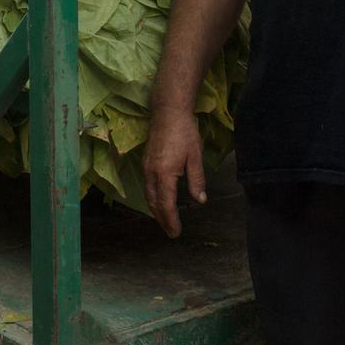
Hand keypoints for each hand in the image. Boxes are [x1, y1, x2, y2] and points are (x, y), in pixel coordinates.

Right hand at [142, 104, 207, 236]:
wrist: (168, 111)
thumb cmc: (185, 132)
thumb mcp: (195, 157)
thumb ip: (197, 180)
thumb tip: (200, 200)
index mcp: (165, 173)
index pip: (166, 204)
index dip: (171, 220)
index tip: (176, 233)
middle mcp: (151, 172)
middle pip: (153, 202)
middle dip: (161, 219)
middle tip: (171, 231)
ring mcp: (146, 166)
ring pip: (148, 194)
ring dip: (156, 209)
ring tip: (165, 219)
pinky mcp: (145, 161)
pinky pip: (147, 185)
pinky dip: (152, 198)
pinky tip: (159, 199)